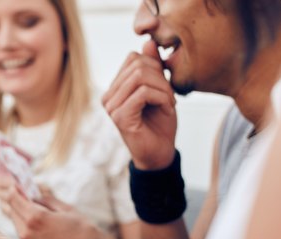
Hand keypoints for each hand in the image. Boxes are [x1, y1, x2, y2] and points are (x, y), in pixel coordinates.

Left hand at [0, 182, 124, 238]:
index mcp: (35, 217)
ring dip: (16, 213)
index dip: (11, 187)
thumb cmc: (87, 237)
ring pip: (16, 224)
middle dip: (9, 198)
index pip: (13, 197)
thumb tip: (35, 194)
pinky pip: (23, 237)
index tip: (11, 181)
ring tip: (14, 203)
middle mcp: (27, 233)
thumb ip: (48, 200)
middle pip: (11, 210)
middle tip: (4, 187)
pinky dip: (23, 227)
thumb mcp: (69, 211)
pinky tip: (28, 223)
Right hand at [102, 40, 177, 169]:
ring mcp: (112, 106)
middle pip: (137, 64)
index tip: (166, 87)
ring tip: (169, 103)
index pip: (133, 58)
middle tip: (171, 96)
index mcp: (115, 88)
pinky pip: (144, 93)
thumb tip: (148, 42)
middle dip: (161, 77)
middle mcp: (109, 96)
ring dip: (164, 88)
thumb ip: (154, 68)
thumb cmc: (160, 124)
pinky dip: (162, 98)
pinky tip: (167, 110)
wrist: (160, 154)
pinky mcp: (119, 116)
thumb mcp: (161, 90)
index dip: (156, 66)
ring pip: (141, 77)